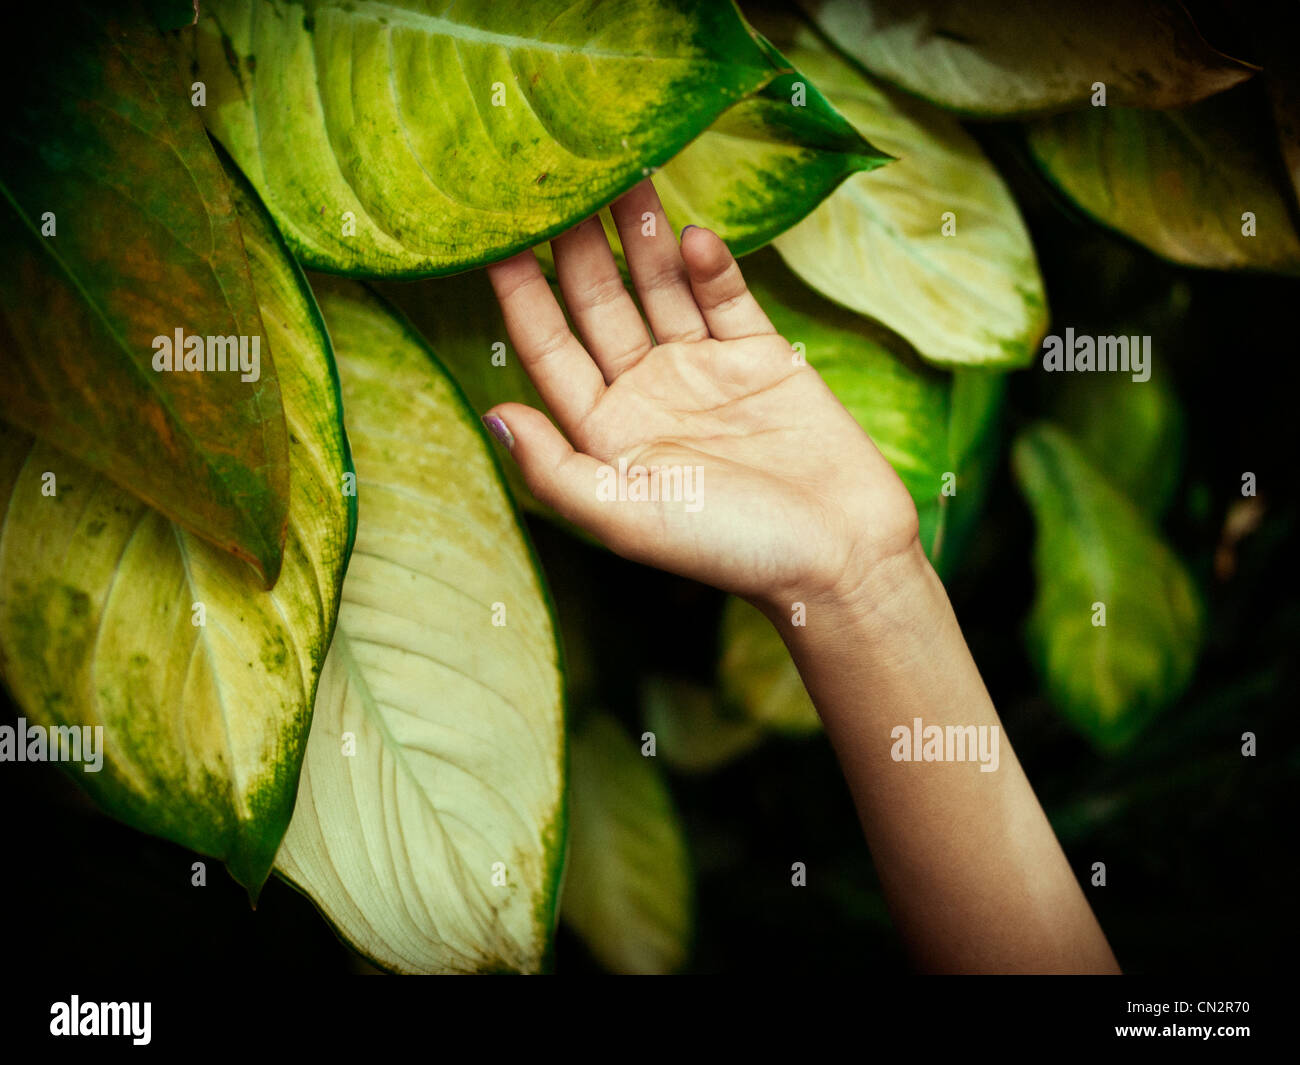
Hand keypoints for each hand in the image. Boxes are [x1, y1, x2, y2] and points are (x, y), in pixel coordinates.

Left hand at [483, 180, 919, 610]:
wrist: (840, 558)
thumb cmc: (728, 550)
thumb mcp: (627, 519)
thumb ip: (554, 470)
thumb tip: (491, 414)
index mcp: (605, 433)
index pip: (549, 349)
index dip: (520, 294)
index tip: (495, 234)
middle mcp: (646, 394)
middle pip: (599, 304)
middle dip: (577, 244)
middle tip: (559, 175)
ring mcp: (703, 371)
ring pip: (659, 288)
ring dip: (640, 235)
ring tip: (622, 172)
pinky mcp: (761, 358)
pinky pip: (726, 297)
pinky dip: (709, 265)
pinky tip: (692, 234)